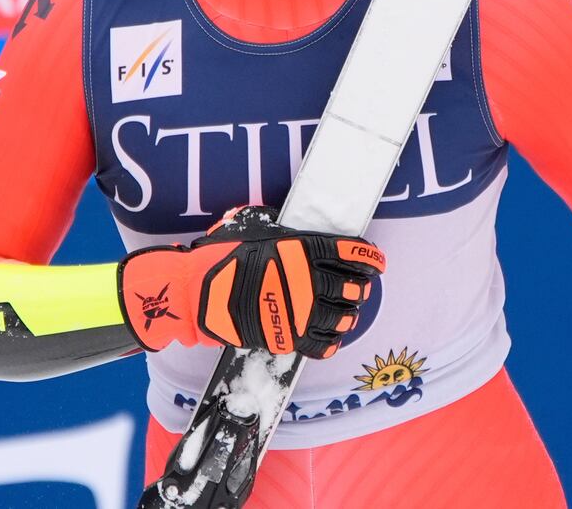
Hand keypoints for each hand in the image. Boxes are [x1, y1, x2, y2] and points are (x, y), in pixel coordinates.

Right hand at [118, 206, 384, 357]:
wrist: (194, 292)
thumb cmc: (220, 256)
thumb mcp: (252, 229)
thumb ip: (279, 230)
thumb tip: (291, 227)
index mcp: (300, 249)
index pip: (349, 253)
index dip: (369, 258)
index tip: (377, 262)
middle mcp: (304, 280)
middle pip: (350, 287)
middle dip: (361, 287)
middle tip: (362, 287)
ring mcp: (296, 311)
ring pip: (340, 317)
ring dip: (350, 314)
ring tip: (350, 312)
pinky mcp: (284, 337)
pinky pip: (320, 344)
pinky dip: (332, 342)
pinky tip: (334, 337)